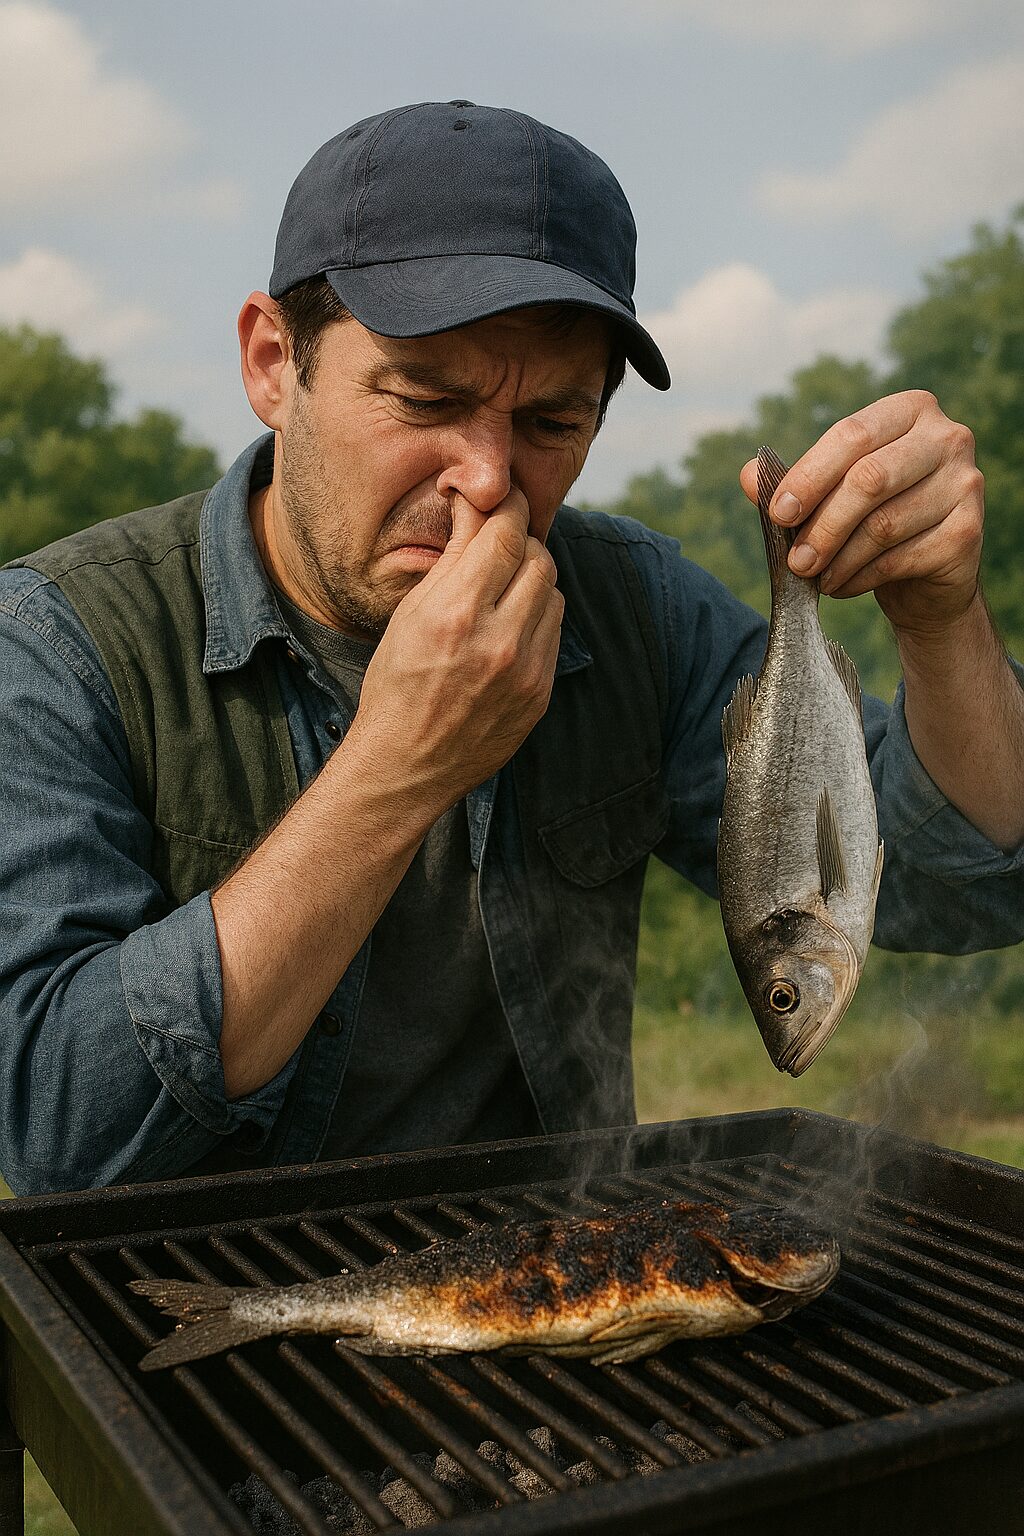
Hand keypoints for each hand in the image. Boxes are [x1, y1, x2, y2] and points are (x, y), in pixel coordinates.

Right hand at [350, 487, 563, 810]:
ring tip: (502, 586)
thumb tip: (476, 503)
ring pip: (553, 592)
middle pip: (538, 558)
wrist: (406, 764)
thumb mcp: (411, 614)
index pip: (505, 534)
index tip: (502, 495)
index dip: (507, 505)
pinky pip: (553, 632)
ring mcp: (526, 671)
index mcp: (456, 614)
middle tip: (499, 541)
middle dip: (520, 541)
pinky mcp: (540, 693)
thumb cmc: (396, 684)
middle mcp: (497, 640)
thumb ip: (452, 559)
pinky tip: (509, 624)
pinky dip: (536, 616)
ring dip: (532, 579)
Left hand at [740, 391, 984, 637]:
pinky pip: (901, 558)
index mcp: (910, 410)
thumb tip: (749, 476)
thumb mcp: (828, 495)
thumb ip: (790, 482)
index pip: (852, 435)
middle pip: (869, 479)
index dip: (809, 476)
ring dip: (838, 559)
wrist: (924, 575)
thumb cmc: (871, 518)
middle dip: (822, 525)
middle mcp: (947, 438)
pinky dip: (861, 577)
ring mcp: (965, 483)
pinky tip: (844, 584)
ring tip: (816, 576)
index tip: (778, 513)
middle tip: (796, 560)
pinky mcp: (968, 532)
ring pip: (883, 525)